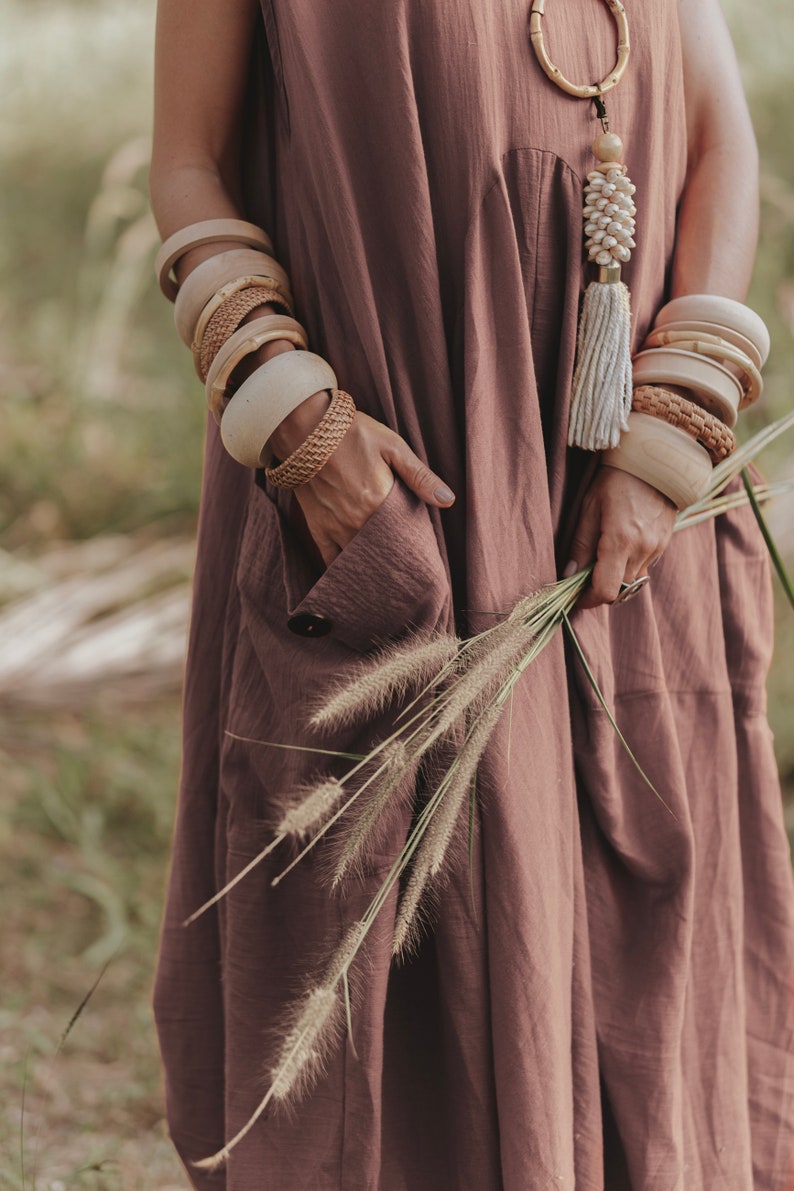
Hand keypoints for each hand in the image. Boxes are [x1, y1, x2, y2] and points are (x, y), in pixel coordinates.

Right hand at [283, 407, 453, 565]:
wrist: (304, 429)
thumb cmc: (352, 434)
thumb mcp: (393, 447)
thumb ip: (420, 476)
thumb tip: (448, 500)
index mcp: (378, 503)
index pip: (403, 536)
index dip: (413, 546)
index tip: (421, 554)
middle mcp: (357, 522)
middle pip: (382, 551)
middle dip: (394, 559)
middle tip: (406, 569)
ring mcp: (335, 527)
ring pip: (358, 558)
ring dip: (372, 565)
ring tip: (385, 576)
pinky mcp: (317, 527)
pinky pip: (330, 558)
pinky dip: (341, 569)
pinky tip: (353, 576)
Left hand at [563, 465, 675, 608]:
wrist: (655, 462)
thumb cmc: (616, 480)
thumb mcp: (589, 508)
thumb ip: (580, 545)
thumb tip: (569, 575)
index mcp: (620, 541)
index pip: (605, 590)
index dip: (588, 599)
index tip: (575, 596)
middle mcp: (642, 549)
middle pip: (619, 590)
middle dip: (599, 588)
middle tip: (583, 578)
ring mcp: (656, 548)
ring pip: (632, 580)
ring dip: (615, 577)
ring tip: (601, 558)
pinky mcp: (663, 544)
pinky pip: (643, 566)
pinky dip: (628, 565)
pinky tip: (620, 546)